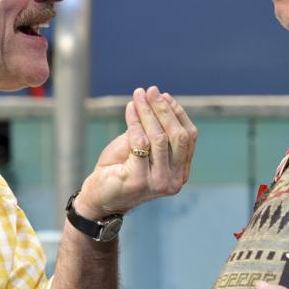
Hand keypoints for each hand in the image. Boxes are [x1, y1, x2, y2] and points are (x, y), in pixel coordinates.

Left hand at [73, 86, 197, 217]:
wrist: (99, 197)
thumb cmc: (121, 169)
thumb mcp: (142, 147)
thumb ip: (153, 129)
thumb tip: (158, 99)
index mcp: (181, 171)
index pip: (189, 137)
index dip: (178, 113)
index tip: (164, 95)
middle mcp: (175, 179)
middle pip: (178, 136)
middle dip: (164, 109)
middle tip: (151, 91)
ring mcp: (159, 182)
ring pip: (159, 138)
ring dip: (148, 112)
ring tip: (138, 96)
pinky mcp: (139, 181)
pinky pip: (140, 143)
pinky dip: (134, 121)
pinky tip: (129, 109)